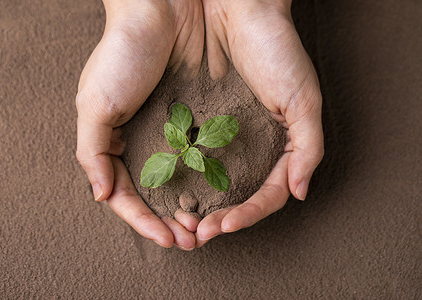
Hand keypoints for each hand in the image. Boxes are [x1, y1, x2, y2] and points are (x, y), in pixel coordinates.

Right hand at [76, 0, 203, 249]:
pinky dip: (207, 179)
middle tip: (190, 240)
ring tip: (205, 226)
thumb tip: (99, 194)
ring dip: (191, 205)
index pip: (126, 194)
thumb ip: (91, 152)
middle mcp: (145, 141)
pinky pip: (202, 156)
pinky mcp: (197, 117)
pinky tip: (216, 194)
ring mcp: (172, 131)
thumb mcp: (94, 104)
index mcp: (116, 142)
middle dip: (171, 220)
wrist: (161, 11)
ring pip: (181, 180)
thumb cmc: (121, 54)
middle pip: (156, 194)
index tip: (166, 238)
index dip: (143, 220)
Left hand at [193, 0, 323, 245]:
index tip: (223, 225)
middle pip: (237, 195)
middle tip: (199, 234)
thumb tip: (300, 192)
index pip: (266, 194)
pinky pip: (188, 158)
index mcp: (278, 144)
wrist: (236, 9)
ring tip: (183, 223)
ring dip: (198, 206)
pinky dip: (182, 179)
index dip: (247, 215)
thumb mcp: (303, 99)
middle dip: (220, 219)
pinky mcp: (197, 120)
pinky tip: (172, 192)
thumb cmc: (276, 49)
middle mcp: (249, 144)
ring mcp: (222, 135)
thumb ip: (307, 147)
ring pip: (211, 183)